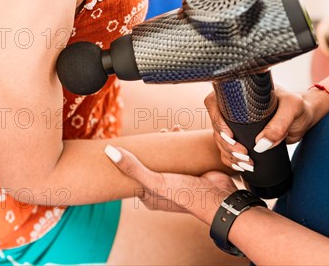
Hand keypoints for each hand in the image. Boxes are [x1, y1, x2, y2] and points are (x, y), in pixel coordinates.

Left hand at [104, 145, 237, 224]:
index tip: (129, 143)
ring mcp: (176, 180)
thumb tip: (109, 151)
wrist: (220, 198)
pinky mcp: (190, 171)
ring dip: (165, 142)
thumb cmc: (186, 195)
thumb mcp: (155, 181)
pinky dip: (179, 142)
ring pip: (165, 157)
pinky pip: (181, 154)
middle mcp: (161, 189)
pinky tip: (180, 132)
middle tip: (152, 135)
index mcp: (149, 196)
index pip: (133, 175)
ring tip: (167, 131)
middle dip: (150, 147)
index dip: (130, 159)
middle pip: (150, 164)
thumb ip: (132, 168)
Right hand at [204, 86, 316, 172]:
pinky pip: (227, 149)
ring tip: (247, 163)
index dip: (217, 120)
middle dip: (226, 144)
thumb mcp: (292, 108)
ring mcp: (235, 123)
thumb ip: (279, 123)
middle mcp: (233, 108)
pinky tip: (241, 166)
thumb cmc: (298, 105)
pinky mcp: (241, 137)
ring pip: (220, 140)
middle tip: (244, 154)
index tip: (229, 135)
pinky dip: (231, 160)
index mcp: (239, 94)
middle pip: (216, 126)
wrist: (305, 116)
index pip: (214, 103)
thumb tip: (260, 144)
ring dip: (229, 154)